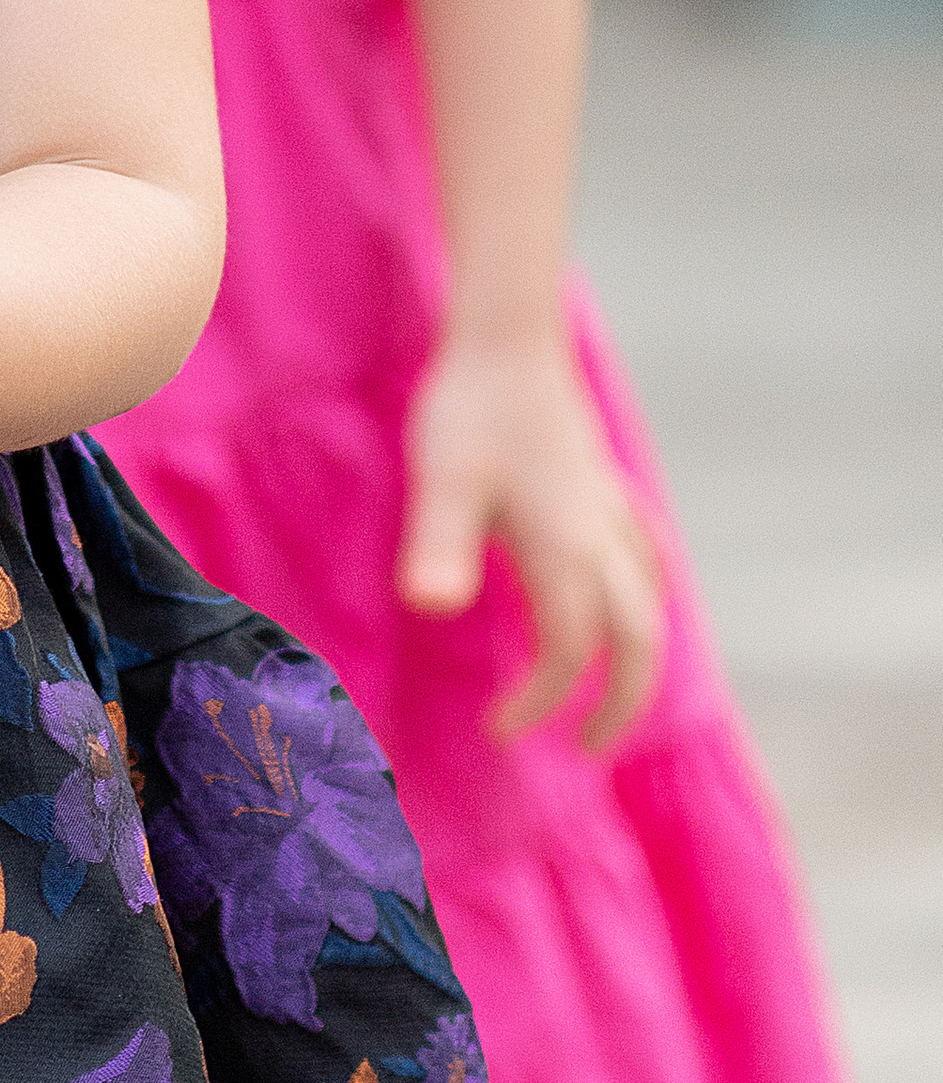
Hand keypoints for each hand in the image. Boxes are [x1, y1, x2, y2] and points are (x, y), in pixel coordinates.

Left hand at [398, 330, 665, 750]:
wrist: (506, 333)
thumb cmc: (468, 406)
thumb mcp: (443, 481)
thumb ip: (441, 546)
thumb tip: (431, 608)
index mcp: (570, 550)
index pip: (570, 652)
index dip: (541, 701)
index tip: (500, 731)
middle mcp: (604, 537)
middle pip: (638, 642)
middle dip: (622, 703)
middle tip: (588, 749)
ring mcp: (609, 507)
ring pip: (650, 600)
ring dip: (639, 654)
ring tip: (614, 691)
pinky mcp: (603, 481)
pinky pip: (646, 554)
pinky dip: (645, 592)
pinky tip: (632, 589)